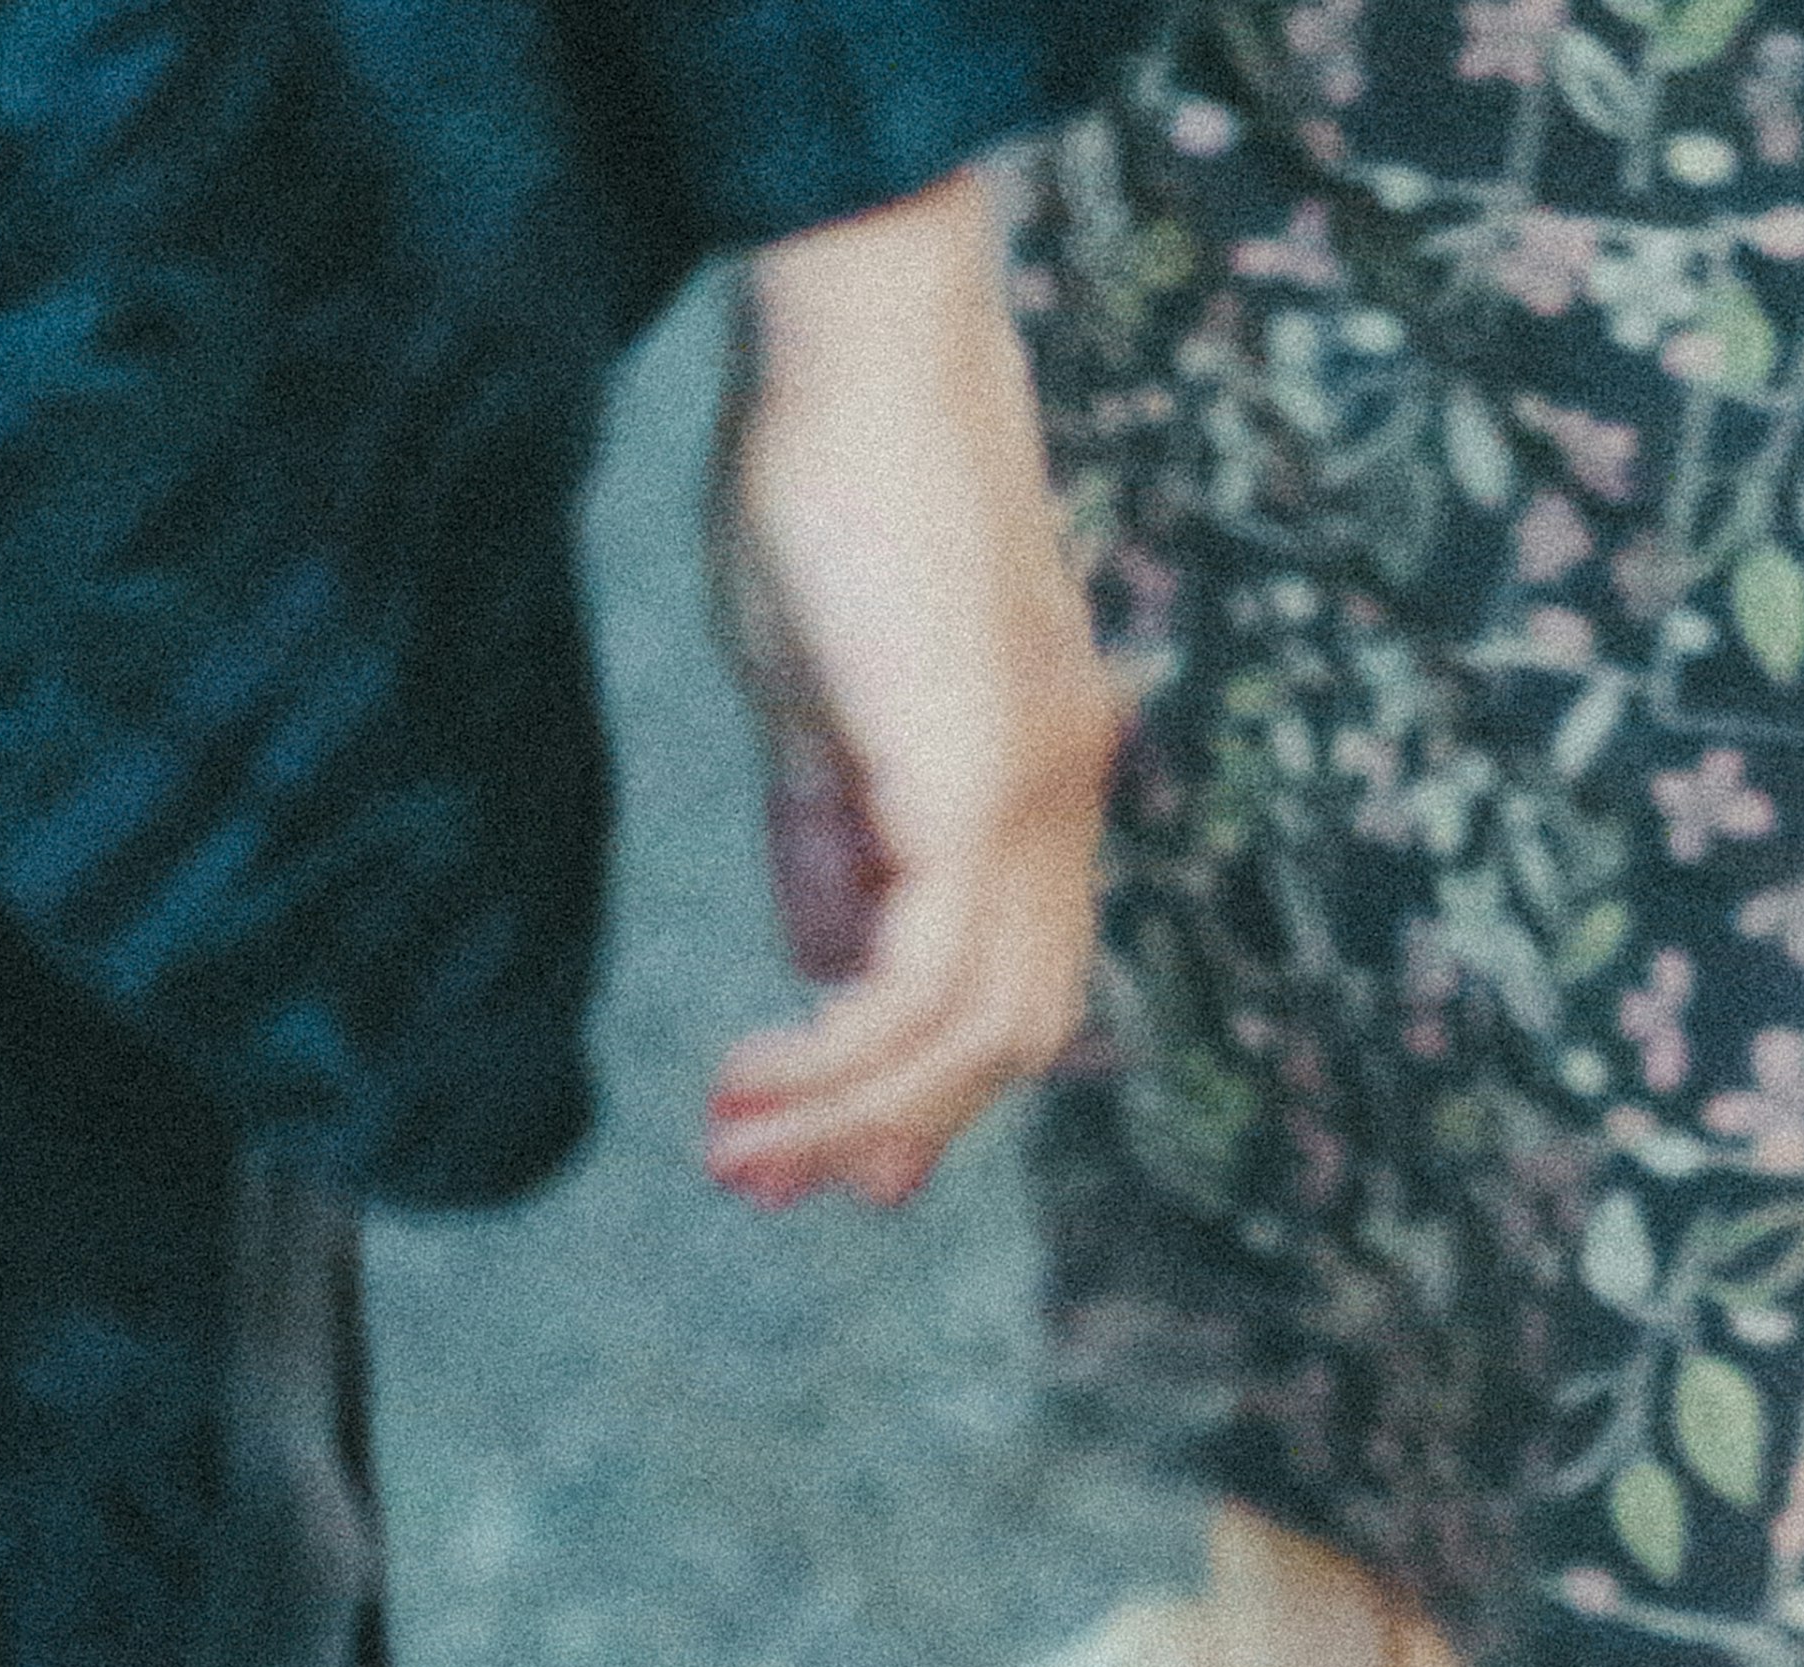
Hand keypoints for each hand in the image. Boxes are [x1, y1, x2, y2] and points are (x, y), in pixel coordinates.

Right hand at [701, 171, 1116, 1209]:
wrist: (863, 345)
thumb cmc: (830, 482)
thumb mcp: (818, 700)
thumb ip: (835, 840)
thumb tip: (825, 965)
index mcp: (1040, 772)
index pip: (1015, 975)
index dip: (934, 1083)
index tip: (844, 1161)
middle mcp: (1064, 795)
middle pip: (1013, 1030)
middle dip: (895, 1128)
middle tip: (775, 1184)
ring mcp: (1036, 793)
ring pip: (975, 1032)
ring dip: (853, 1113)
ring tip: (738, 1152)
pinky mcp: (978, 787)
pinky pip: (922, 984)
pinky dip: (842, 1056)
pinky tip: (757, 1078)